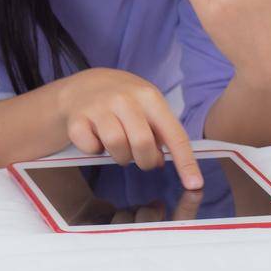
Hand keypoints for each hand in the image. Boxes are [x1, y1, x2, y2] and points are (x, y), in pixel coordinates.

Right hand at [55, 68, 202, 188]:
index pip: (173, 134)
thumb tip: (163, 160)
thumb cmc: (121, 101)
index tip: (194, 184)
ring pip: (117, 147)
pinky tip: (96, 139)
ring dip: (121, 157)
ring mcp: (98, 107)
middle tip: (141, 158)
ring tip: (118, 148)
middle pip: (143, 143)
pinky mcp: (76, 119)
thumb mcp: (145, 106)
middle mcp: (124, 99)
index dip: (185, 161)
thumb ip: (158, 130)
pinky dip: (95, 151)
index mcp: (148, 96)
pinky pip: (91, 148)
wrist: (81, 86)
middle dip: (146, 160)